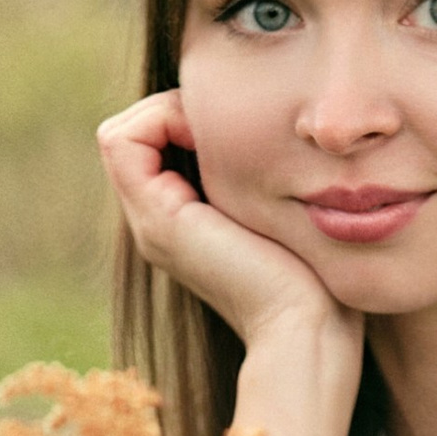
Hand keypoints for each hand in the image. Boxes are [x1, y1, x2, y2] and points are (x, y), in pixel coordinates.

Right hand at [97, 88, 347, 355]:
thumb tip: (266, 132)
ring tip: (221, 129)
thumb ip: (259, 178)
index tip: (236, 123)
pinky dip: (161, 118)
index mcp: (181, 223)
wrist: (306, 328)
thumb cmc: (315, 279)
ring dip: (167, 110)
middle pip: (132, 135)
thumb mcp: (281, 212)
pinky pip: (123, 142)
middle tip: (227, 119)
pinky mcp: (159, 221)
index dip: (182, 114)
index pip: (151, 141)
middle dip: (172, 108)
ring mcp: (151, 225)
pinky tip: (215, 136)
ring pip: (121, 134)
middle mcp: (156, 224)